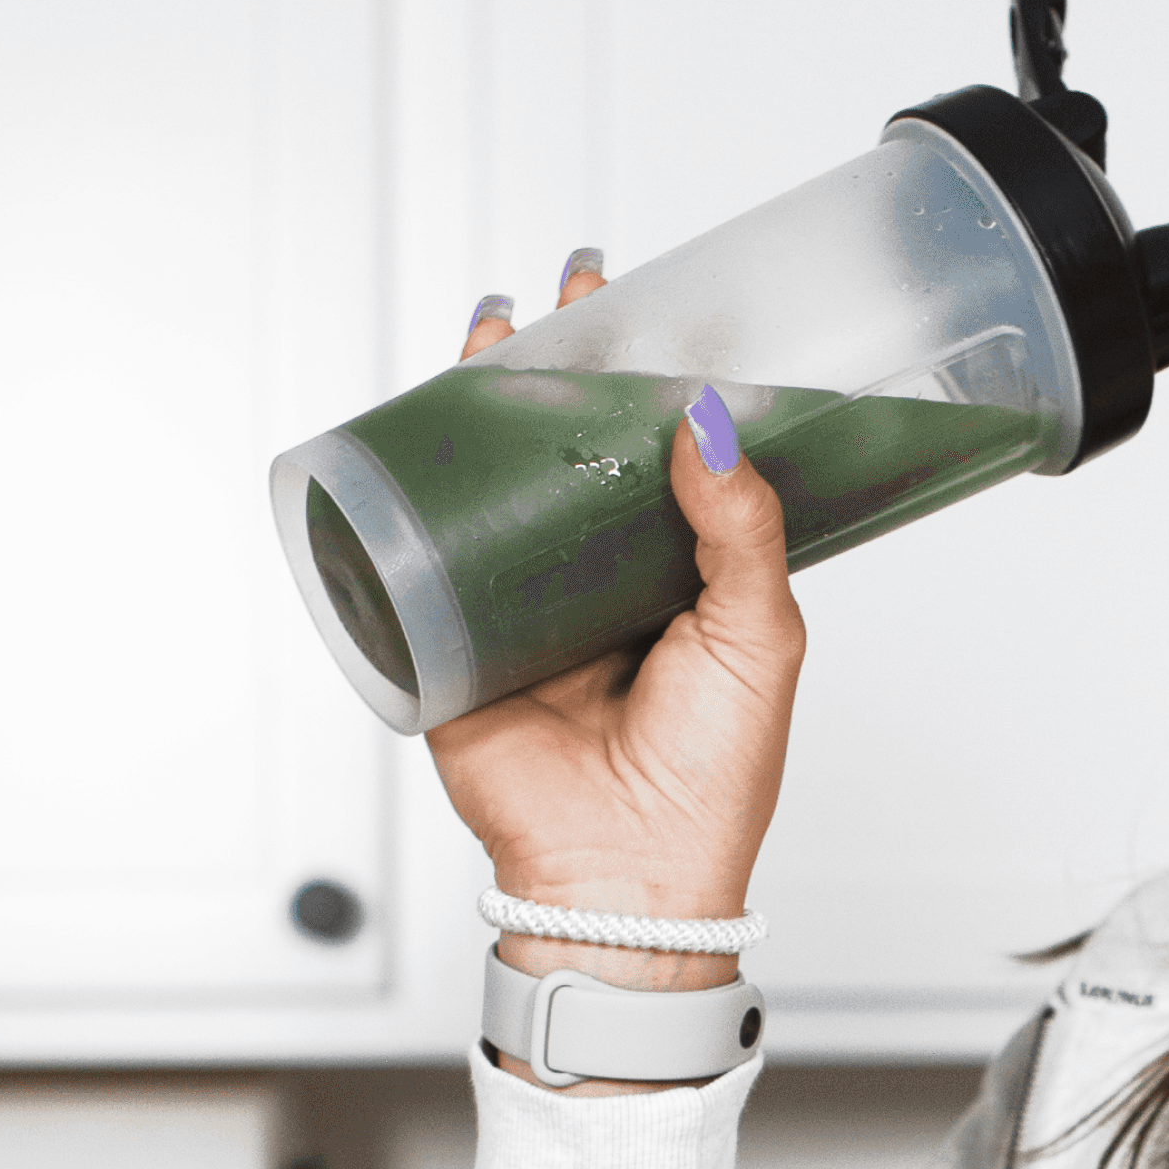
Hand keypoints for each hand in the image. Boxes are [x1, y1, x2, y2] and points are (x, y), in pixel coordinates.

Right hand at [425, 255, 806, 998]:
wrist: (625, 877)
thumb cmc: (709, 783)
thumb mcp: (757, 639)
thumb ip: (741, 529)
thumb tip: (710, 420)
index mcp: (682, 581)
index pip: (667, 458)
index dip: (660, 384)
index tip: (661, 312)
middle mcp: (601, 583)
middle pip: (574, 450)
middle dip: (570, 367)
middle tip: (580, 291)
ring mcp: (524, 604)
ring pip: (498, 482)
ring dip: (490, 402)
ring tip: (503, 328)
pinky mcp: (453, 636)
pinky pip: (422, 545)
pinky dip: (411, 479)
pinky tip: (418, 418)